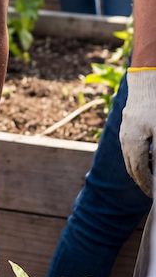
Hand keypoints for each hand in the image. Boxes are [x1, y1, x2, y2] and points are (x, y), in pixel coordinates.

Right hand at [120, 70, 154, 196]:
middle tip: (152, 189)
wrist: (145, 81)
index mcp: (133, 144)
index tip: (154, 195)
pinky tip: (149, 155)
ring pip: (129, 157)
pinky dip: (138, 156)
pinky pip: (129, 146)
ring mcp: (124, 131)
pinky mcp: (127, 124)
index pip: (138, 172)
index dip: (147, 185)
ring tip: (152, 174)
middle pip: (131, 167)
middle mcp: (125, 139)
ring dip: (139, 168)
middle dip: (141, 180)